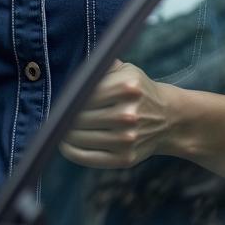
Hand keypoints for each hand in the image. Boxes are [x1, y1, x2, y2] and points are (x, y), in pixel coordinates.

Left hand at [59, 60, 176, 168]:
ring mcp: (127, 138)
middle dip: (63, 116)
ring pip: (81, 137)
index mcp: (127, 87)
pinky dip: (72, 152)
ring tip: (57, 127)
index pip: (83, 93)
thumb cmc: (139, 91)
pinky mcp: (126, 158)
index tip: (57, 99)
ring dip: (64, 133)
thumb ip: (101, 66)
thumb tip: (71, 69)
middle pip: (79, 116)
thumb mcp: (126, 70)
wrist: (170, 119)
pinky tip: (64, 144)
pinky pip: (89, 157)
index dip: (67, 97)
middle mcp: (128, 114)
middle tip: (54, 114)